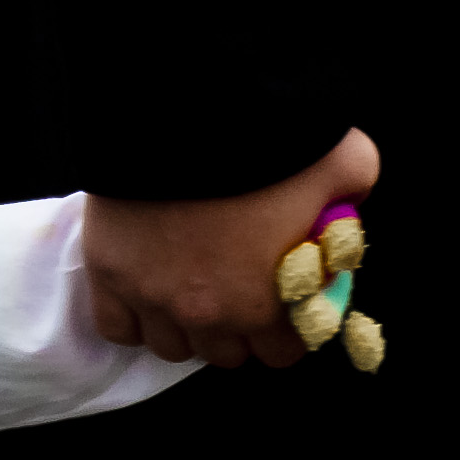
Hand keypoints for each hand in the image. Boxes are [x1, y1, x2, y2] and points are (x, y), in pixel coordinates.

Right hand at [83, 127, 384, 367]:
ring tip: (189, 288)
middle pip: (224, 354)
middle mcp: (208, 314)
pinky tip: (146, 292)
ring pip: (171, 347)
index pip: (281, 354)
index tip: (282, 304)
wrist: (185, 105)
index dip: (284, 331)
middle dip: (235, 329)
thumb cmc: (271, 140)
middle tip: (235, 288)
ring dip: (185, 327)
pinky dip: (132, 318)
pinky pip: (117, 327)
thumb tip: (349, 205)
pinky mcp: (109, 274)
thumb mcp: (343, 163)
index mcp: (266, 303)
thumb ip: (351, 194)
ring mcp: (152, 298)